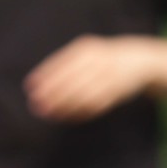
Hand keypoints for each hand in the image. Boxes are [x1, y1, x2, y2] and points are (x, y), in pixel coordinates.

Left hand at [25, 35, 152, 120]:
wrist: (137, 60)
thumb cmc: (99, 59)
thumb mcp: (83, 54)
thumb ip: (61, 66)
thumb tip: (33, 85)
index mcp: (87, 50)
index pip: (62, 63)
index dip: (44, 76)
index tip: (29, 88)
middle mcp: (100, 62)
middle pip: (72, 80)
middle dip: (52, 95)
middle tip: (35, 106)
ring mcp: (110, 78)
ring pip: (83, 95)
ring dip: (63, 107)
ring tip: (46, 114)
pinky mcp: (116, 94)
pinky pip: (94, 106)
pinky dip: (77, 113)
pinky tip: (63, 117)